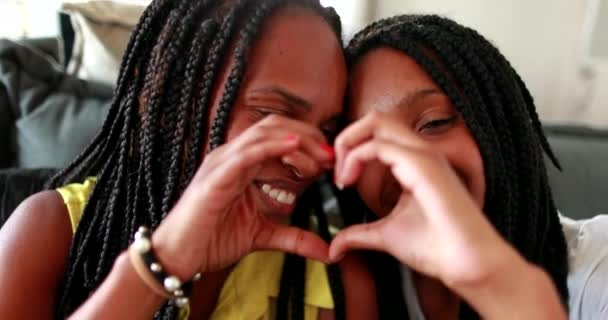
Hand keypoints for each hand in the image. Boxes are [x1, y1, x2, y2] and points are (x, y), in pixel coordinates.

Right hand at [152, 115, 333, 277]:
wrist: (177, 257)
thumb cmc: (212, 241)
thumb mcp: (262, 236)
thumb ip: (294, 238)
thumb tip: (327, 251)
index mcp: (242, 164)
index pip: (279, 137)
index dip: (308, 144)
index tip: (331, 162)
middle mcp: (232, 156)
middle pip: (274, 127)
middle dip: (308, 137)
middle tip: (331, 157)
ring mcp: (222, 163)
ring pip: (263, 133)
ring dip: (297, 141)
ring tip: (320, 156)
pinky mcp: (216, 176)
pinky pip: (246, 153)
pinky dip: (271, 146)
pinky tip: (294, 146)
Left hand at [331, 112, 521, 287]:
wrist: (467, 264)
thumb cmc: (437, 248)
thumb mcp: (386, 235)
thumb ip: (359, 233)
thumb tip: (335, 246)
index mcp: (415, 162)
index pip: (377, 134)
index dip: (350, 149)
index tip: (340, 180)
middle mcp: (421, 152)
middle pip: (375, 118)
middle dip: (346, 137)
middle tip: (334, 168)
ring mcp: (424, 155)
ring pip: (377, 121)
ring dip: (348, 143)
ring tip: (341, 176)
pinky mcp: (423, 165)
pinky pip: (378, 146)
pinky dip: (355, 159)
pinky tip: (348, 183)